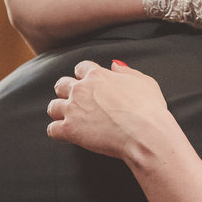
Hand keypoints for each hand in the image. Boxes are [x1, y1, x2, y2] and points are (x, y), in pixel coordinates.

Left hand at [47, 60, 172, 160]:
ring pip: (53, 107)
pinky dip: (58, 133)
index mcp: (98, 75)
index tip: (87, 83)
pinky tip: (66, 136)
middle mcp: (82, 89)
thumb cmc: (149, 109)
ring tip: (69, 119)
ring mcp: (73, 109)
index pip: (81, 68)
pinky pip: (52, 130)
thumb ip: (127, 71)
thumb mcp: (145, 81)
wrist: (145, 133)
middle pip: (61, 85)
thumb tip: (114, 65)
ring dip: (59, 112)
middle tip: (75, 101)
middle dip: (66, 91)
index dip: (83, 76)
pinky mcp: (70, 129)